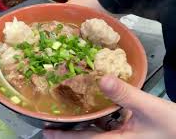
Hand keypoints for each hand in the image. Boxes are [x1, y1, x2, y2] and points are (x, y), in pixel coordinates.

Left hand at [44, 76, 175, 138]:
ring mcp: (122, 137)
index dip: (65, 137)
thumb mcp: (148, 107)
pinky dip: (96, 118)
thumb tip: (101, 78)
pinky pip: (106, 126)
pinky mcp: (127, 132)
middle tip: (50, 124)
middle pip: (87, 137)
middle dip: (68, 132)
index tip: (47, 132)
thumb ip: (125, 94)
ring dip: (81, 124)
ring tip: (66, 115)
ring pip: (96, 132)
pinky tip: (91, 108)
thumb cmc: (172, 125)